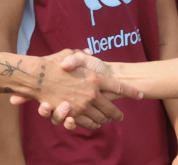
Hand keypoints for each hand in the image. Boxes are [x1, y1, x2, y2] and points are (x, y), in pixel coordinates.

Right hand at [10, 49, 141, 130]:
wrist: (37, 76)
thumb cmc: (53, 63)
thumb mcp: (71, 54)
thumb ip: (82, 55)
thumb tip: (89, 53)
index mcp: (95, 78)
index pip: (119, 87)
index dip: (132, 91)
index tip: (141, 95)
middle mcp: (92, 94)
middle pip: (111, 108)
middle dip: (117, 113)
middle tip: (121, 117)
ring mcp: (82, 105)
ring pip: (100, 117)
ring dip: (106, 120)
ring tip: (108, 121)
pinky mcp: (72, 113)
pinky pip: (87, 122)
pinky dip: (92, 124)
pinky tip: (95, 124)